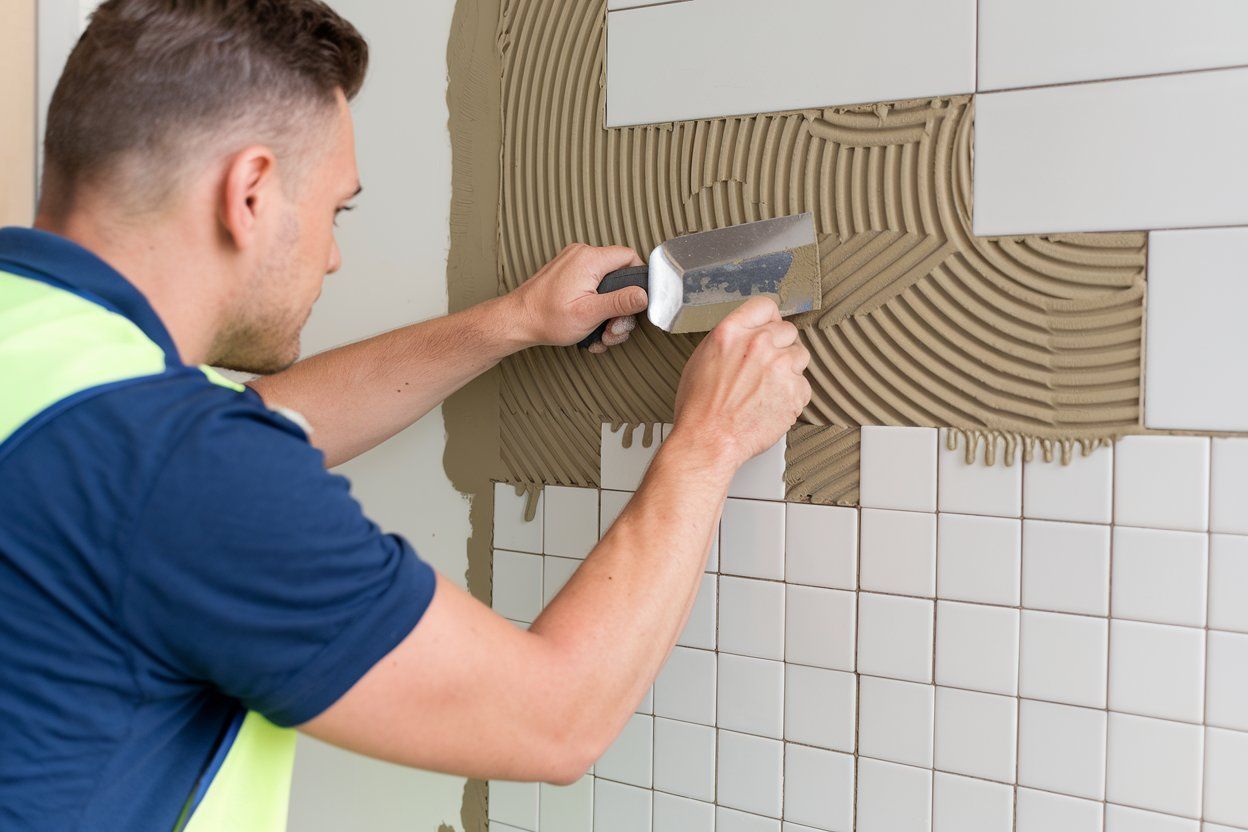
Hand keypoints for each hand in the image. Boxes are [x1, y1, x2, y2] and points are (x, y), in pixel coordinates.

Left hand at [509, 244, 649, 352]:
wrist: (516, 321)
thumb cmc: (546, 318)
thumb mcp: (589, 313)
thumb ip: (620, 302)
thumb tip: (644, 295)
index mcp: (589, 259)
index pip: (629, 257)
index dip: (638, 281)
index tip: (636, 304)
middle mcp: (582, 255)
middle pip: (619, 276)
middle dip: (620, 308)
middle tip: (613, 329)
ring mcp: (573, 264)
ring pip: (606, 285)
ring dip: (608, 313)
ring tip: (600, 334)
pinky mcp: (568, 274)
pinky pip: (592, 287)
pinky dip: (595, 307)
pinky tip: (590, 327)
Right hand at [669, 297, 811, 469]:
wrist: (709, 441)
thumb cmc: (699, 408)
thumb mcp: (702, 359)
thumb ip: (730, 340)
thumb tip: (747, 334)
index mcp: (731, 332)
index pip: (765, 306)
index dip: (769, 319)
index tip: (770, 327)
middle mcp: (758, 344)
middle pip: (787, 330)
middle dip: (780, 346)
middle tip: (766, 366)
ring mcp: (780, 366)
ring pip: (800, 355)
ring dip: (789, 369)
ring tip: (767, 388)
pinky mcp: (795, 391)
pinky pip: (804, 385)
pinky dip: (792, 395)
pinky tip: (771, 403)